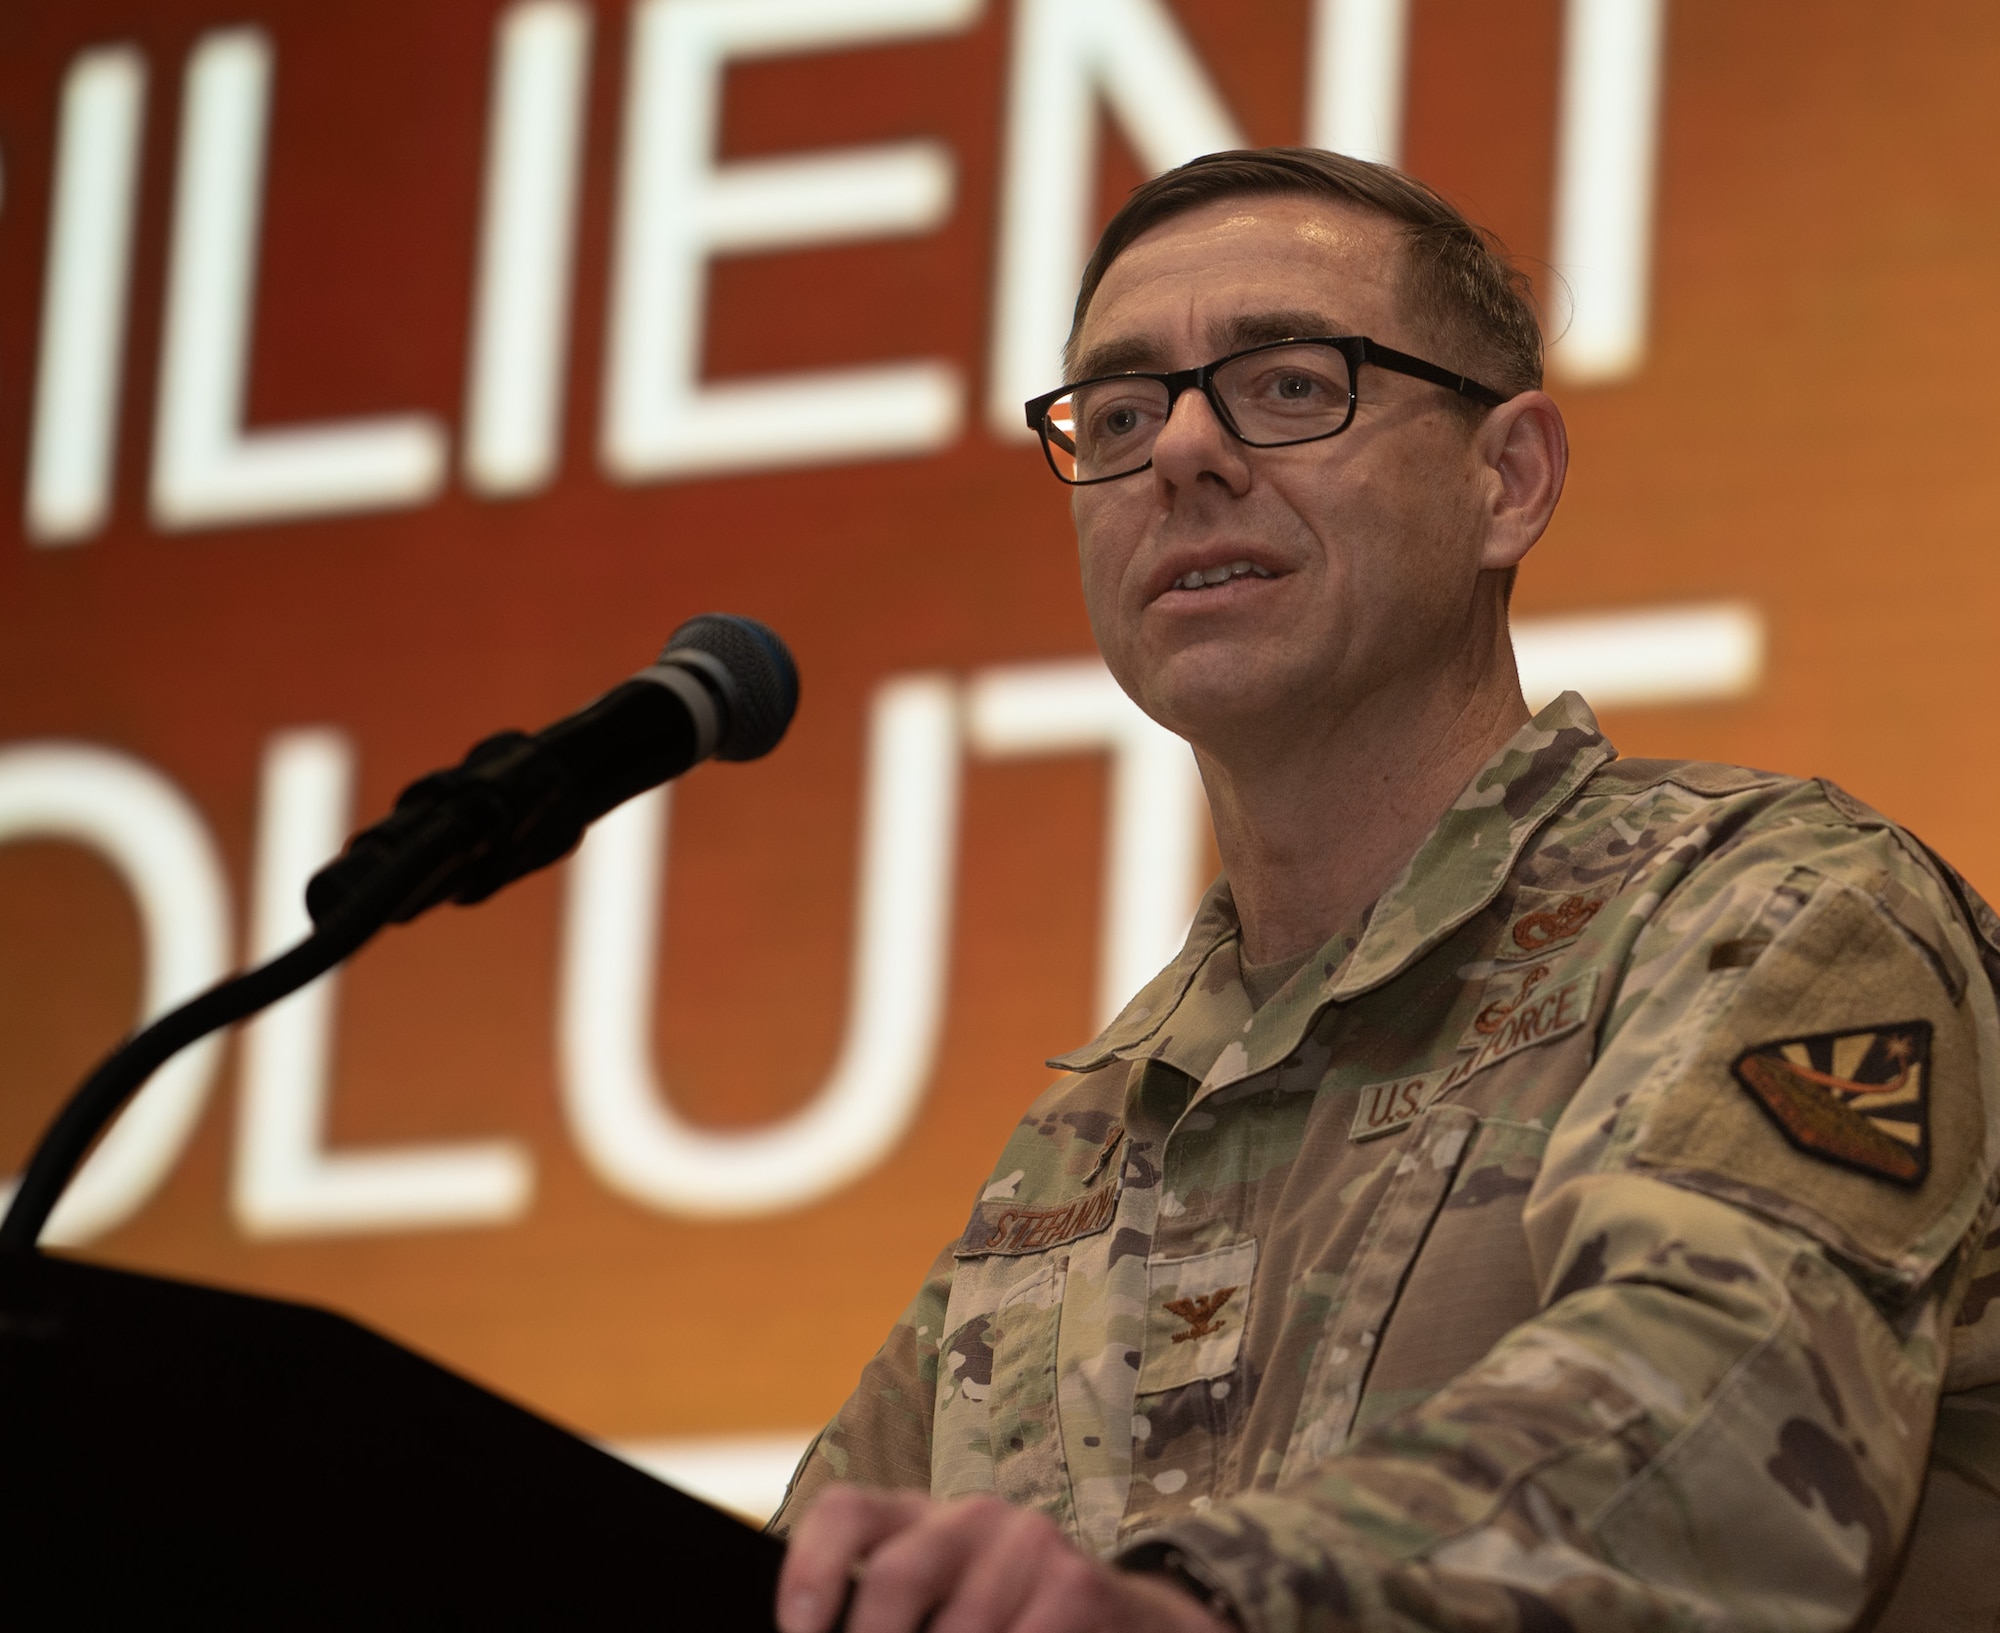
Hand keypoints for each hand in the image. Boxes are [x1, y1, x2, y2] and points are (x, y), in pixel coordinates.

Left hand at [776, 1484, 1233, 1632]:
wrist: (1122, 1627)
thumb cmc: (1005, 1625)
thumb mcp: (939, 1612)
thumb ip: (888, 1619)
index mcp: (916, 1519)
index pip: (845, 1513)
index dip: (810, 1572)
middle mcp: (969, 1516)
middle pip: (895, 1576)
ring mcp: (1027, 1542)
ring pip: (960, 1627)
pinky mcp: (1076, 1584)